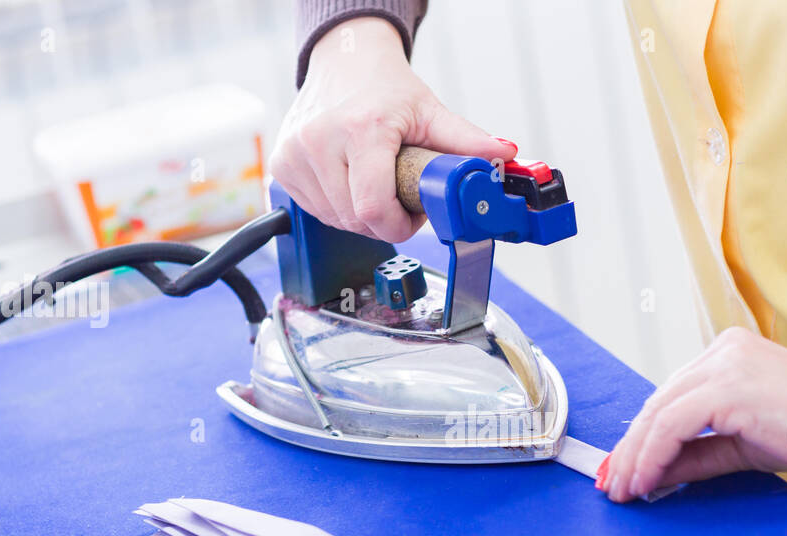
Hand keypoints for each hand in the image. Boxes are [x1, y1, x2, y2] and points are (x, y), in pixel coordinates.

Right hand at [270, 16, 515, 241]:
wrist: (343, 59)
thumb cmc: (385, 88)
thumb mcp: (430, 111)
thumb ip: (466, 140)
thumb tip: (504, 156)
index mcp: (361, 129)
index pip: (373, 209)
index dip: (398, 225)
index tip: (412, 214)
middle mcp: (320, 141)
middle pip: (356, 220)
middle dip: (384, 220)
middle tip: (398, 195)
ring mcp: (295, 154)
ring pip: (335, 220)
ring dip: (360, 215)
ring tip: (375, 183)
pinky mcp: (282, 165)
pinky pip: (315, 211)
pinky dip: (337, 207)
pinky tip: (348, 181)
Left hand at [601, 327, 786, 501]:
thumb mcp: (746, 446)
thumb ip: (700, 455)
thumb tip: (659, 474)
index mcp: (726, 357)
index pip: (670, 398)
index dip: (641, 437)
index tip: (625, 469)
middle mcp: (721, 353)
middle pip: (657, 403)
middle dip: (629, 448)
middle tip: (613, 485)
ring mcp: (724, 366)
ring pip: (658, 412)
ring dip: (635, 456)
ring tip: (625, 490)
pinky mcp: (729, 388)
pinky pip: (673, 424)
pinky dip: (653, 455)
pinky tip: (647, 480)